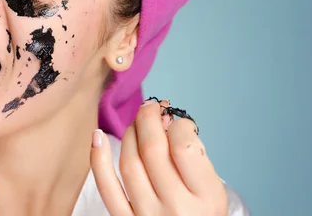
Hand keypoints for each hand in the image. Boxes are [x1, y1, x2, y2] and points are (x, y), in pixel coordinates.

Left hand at [91, 99, 227, 214]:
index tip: (178, 122)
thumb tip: (165, 120)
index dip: (178, 125)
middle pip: (152, 149)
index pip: (184, 147)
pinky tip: (97, 136)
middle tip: (150, 107)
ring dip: (130, 133)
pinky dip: (98, 159)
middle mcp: (176, 208)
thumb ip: (195, 157)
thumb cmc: (201, 215)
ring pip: (129, 162)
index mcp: (206, 198)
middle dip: (148, 119)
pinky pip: (106, 188)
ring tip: (137, 123)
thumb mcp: (214, 191)